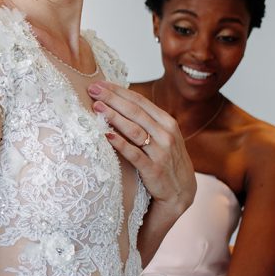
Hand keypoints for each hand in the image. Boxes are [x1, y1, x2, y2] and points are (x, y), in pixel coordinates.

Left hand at [87, 81, 195, 213]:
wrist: (181, 191)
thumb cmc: (167, 159)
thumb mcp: (164, 135)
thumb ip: (147, 120)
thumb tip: (119, 101)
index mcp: (167, 122)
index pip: (140, 101)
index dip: (119, 91)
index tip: (100, 83)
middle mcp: (166, 134)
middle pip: (135, 112)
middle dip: (112, 99)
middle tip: (93, 90)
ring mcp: (161, 152)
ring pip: (134, 130)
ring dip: (114, 117)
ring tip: (97, 108)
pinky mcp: (153, 169)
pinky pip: (134, 154)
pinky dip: (120, 144)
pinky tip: (106, 135)